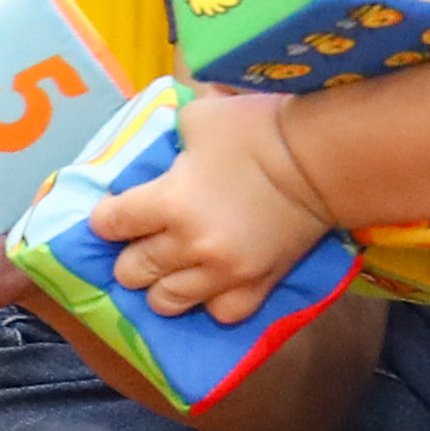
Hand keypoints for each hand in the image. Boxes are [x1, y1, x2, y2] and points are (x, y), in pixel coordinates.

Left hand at [90, 87, 333, 324]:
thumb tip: (155, 144)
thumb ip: (167, 136)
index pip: (110, 223)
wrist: (322, 159)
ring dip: (160, 285)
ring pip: (166, 301)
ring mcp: (224, 272)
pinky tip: (210, 285)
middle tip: (143, 240)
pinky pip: (218, 314)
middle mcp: (190, 244)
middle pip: (131, 271)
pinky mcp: (257, 286)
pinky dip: (209, 302)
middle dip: (129, 254)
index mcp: (169, 201)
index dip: (106, 218)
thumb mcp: (198, 116)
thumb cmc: (257, 128)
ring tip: (171, 268)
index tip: (115, 212)